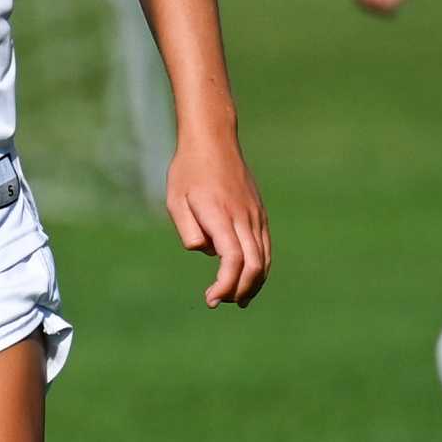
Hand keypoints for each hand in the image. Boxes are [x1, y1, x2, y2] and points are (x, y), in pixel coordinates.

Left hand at [165, 139, 269, 307]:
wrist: (213, 140)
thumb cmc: (189, 171)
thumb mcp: (176, 200)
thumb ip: (188, 230)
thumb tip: (204, 251)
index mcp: (221, 215)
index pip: (233, 259)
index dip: (225, 284)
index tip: (211, 298)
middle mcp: (243, 217)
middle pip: (254, 265)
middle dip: (240, 290)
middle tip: (221, 301)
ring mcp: (255, 215)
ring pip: (264, 258)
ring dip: (253, 283)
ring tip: (237, 299)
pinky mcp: (259, 213)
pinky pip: (265, 246)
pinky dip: (260, 267)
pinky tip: (250, 278)